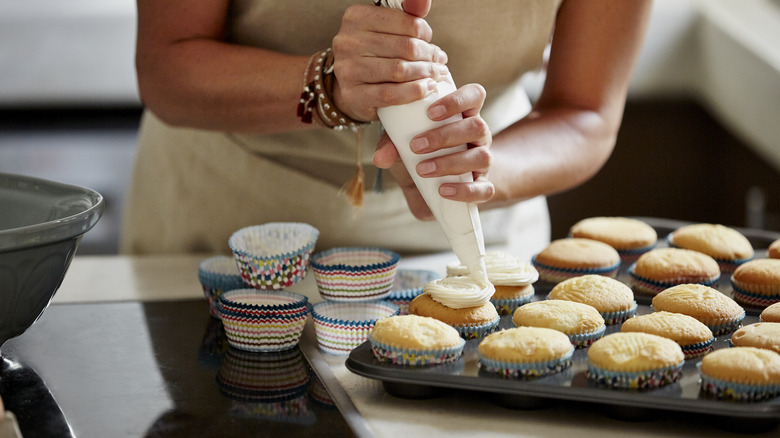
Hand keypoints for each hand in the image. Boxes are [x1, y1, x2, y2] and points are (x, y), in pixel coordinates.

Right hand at [330, 5, 448, 121]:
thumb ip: (406, 14)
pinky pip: (391, 94)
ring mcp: (348, 70)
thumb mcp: (386, 29)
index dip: (425, 33)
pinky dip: (414, 91)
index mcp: (357, 18)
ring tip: (435, 75)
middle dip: (429, 56)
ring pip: (399, 70)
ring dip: (425, 73)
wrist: (351, 88)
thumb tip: (424, 2)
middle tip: (439, 62)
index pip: (406, 22)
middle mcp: (348, 42)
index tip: (429, 42)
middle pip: (405, 47)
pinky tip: (426, 88)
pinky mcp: (353, 95)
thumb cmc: (374, 54)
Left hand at [373, 83, 493, 219]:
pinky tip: (443, 190)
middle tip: (415, 146)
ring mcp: (483, 161)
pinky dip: (464, 190)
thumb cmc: (417, 155)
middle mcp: (478, 136)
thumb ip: (391, 146)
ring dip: (450, 163)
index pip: (474, 95)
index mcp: (462, 115)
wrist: (428, 188)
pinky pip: (485, 189)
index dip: (457, 100)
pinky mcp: (483, 186)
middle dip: (444, 136)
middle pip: (477, 126)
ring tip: (422, 170)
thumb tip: (379, 158)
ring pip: (482, 156)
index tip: (430, 112)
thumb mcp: (401, 146)